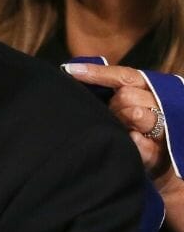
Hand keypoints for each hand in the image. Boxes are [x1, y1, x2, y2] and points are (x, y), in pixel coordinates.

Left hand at [63, 63, 170, 178]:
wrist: (155, 160)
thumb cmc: (131, 127)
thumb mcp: (123, 105)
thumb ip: (107, 91)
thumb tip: (73, 75)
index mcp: (147, 89)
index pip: (122, 76)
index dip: (96, 73)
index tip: (71, 71)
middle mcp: (157, 104)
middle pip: (127, 95)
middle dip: (114, 105)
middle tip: (111, 115)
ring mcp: (160, 127)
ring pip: (137, 112)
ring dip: (123, 119)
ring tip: (120, 127)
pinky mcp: (159, 151)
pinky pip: (146, 143)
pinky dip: (136, 141)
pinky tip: (131, 138)